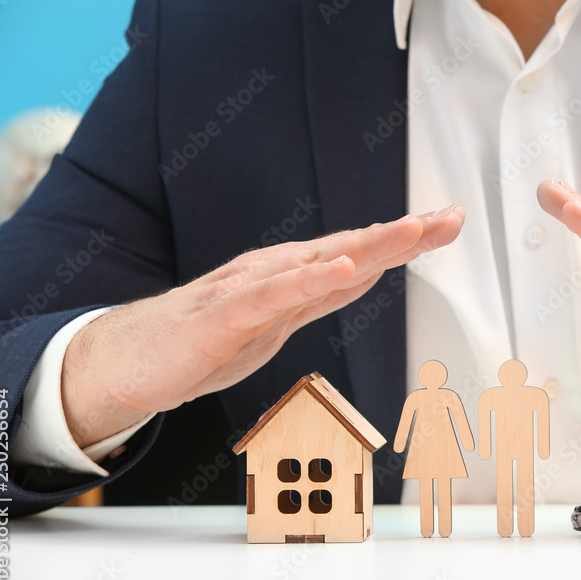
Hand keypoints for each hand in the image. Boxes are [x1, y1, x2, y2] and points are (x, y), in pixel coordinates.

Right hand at [62, 206, 464, 446]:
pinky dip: (307, 280)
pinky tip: (340, 268)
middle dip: (403, 233)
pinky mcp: (223, 314)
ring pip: (318, 261)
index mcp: (295, 275)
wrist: (131, 361)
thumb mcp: (281, 321)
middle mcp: (278, 271)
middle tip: (449, 218)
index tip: (449, 223)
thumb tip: (366, 272)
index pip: (361, 252)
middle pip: (350, 247)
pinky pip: (270, 295)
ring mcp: (250, 288)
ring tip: (412, 231)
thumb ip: (322, 296)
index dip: (406, 239)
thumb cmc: (206, 339)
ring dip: (369, 245)